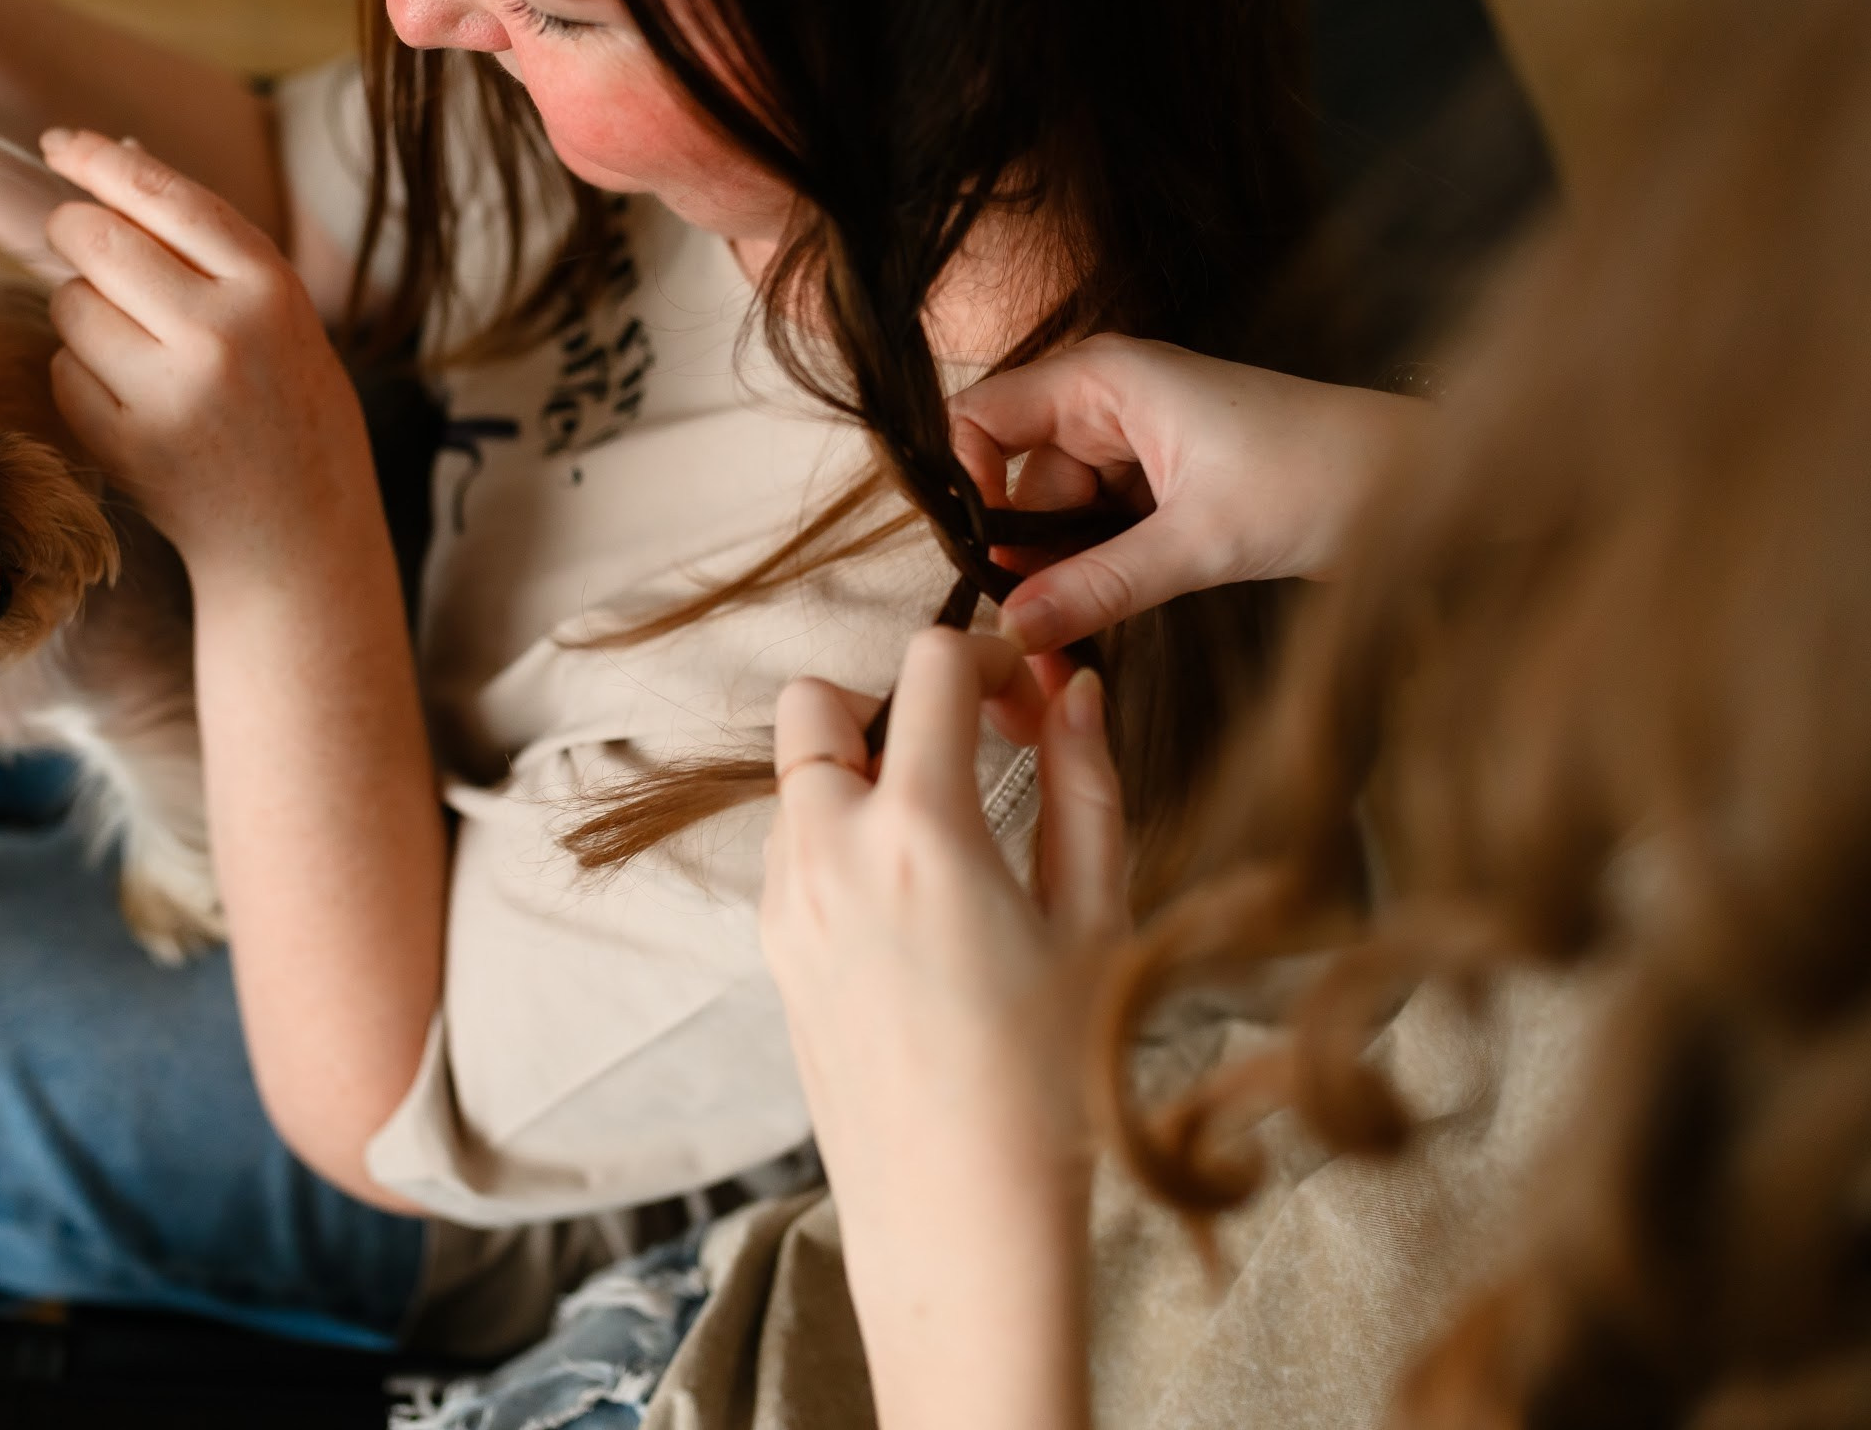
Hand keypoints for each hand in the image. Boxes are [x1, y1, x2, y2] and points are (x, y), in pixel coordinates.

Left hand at [39, 130, 374, 580]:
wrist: (301, 536)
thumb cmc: (289, 410)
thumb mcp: (281, 316)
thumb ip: (210, 245)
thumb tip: (123, 152)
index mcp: (270, 289)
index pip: (165, 195)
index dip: (102, 160)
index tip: (61, 143)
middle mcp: (222, 334)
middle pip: (97, 241)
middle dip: (72, 232)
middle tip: (78, 245)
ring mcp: (172, 394)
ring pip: (70, 305)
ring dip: (80, 312)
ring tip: (134, 350)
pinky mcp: (129, 446)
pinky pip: (65, 373)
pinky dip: (79, 376)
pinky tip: (129, 401)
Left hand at [763, 631, 1125, 1429]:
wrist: (962, 1216)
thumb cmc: (1053, 1080)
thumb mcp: (1095, 921)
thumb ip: (1085, 786)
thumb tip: (1075, 690)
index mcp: (920, 831)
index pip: (930, 662)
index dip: (988, 653)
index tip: (1028, 694)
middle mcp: (829, 853)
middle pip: (814, 697)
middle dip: (886, 698)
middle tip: (965, 754)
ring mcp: (786, 904)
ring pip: (795, 776)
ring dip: (860, 769)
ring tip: (950, 837)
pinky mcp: (774, 952)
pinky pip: (790, 848)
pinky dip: (838, 834)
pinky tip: (913, 899)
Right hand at [951, 334, 1428, 652]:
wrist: (1431, 488)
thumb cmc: (1330, 477)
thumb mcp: (1203, 539)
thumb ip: (1099, 584)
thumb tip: (1015, 628)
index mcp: (1105, 378)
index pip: (981, 416)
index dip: (962, 483)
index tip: (976, 559)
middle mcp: (1110, 402)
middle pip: (1016, 478)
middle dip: (1015, 553)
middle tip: (1021, 635)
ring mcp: (1138, 445)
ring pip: (1057, 515)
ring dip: (1058, 575)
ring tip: (1062, 641)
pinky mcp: (1165, 487)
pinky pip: (1099, 530)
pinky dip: (1096, 575)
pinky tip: (1100, 618)